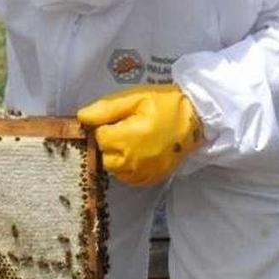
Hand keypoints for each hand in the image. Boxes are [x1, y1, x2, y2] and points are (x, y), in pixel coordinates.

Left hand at [77, 84, 203, 186]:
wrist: (197, 120)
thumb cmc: (165, 105)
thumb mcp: (135, 99)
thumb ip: (106, 109)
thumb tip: (81, 118)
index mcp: (126, 139)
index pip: (98, 137)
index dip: (104, 126)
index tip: (118, 120)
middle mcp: (132, 161)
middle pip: (103, 155)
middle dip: (109, 143)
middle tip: (126, 129)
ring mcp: (142, 174)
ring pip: (113, 169)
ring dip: (116, 156)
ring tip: (133, 141)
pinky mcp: (151, 180)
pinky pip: (127, 178)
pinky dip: (127, 168)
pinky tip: (138, 153)